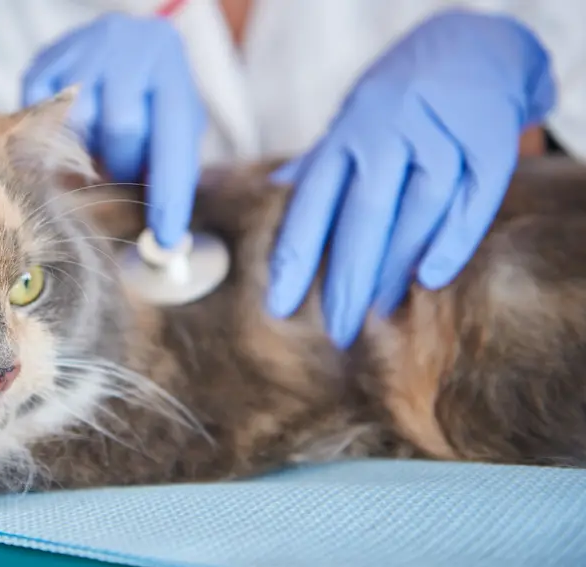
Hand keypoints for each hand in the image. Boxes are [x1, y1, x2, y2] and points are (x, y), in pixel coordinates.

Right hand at [21, 12, 205, 248]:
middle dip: (122, 163)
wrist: (126, 39)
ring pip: (77, 127)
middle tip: (120, 168)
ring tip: (95, 145)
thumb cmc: (155, 96)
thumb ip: (171, 166)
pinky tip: (70, 128)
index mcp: (170, 69)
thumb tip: (163, 237)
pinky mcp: (43, 61)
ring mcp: (81, 50)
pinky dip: (53, 136)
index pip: (171, 142)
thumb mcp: (176, 122)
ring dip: (86, 151)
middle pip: (120, 131)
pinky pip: (42, 117)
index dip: (168, 195)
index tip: (166, 238)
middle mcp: (127, 49)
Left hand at [267, 8, 555, 347]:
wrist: (473, 44)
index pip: (313, 202)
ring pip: (416, 210)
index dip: (295, 256)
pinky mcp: (489, 138)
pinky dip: (453, 239)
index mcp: (347, 132)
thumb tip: (274, 190)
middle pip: (364, 213)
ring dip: (396, 266)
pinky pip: (472, 198)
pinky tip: (430, 279)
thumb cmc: (400, 97)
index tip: (278, 306)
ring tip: (377, 313)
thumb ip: (319, 161)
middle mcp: (387, 131)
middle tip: (336, 330)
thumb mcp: (352, 119)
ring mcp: (439, 133)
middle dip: (348, 276)